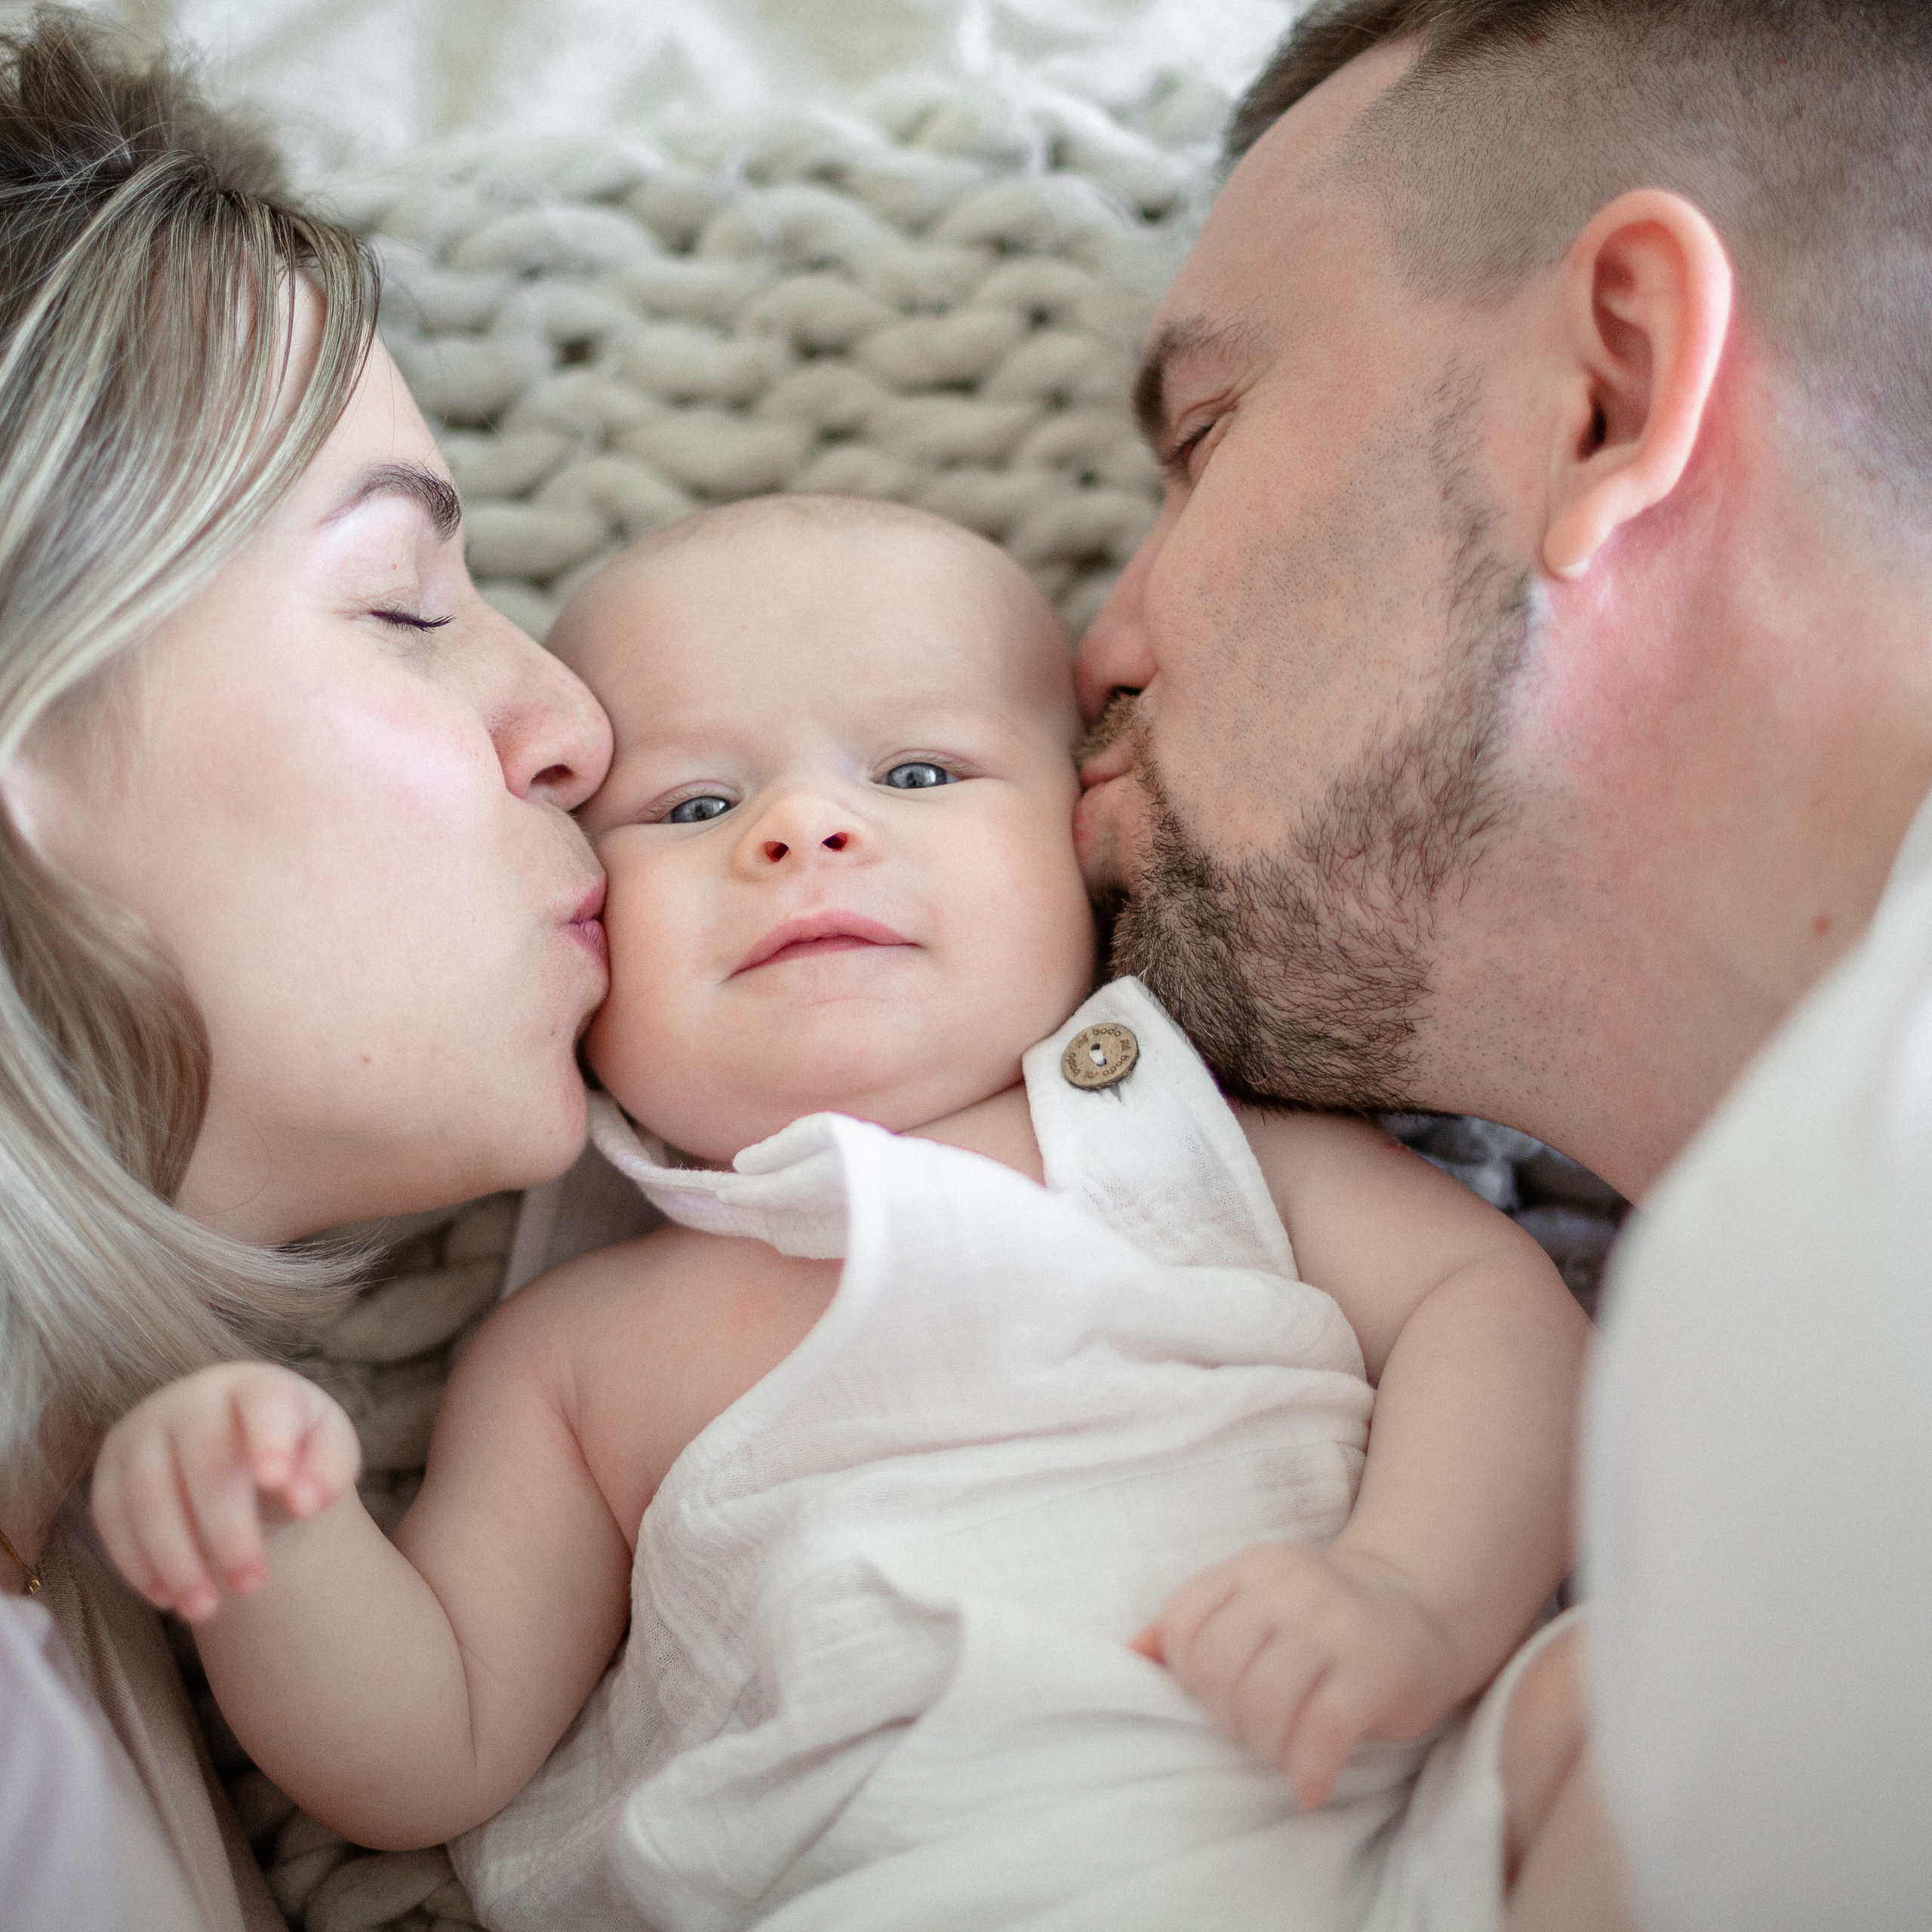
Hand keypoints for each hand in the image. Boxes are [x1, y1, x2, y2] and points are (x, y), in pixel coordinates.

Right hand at [91, 1363, 361, 1622]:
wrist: (235, 1447)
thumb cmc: (293, 1450)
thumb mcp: (326, 1452)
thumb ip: (327, 1471)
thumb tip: (306, 1501)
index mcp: (257, 1386)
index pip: (264, 1403)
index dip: (270, 1440)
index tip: (278, 1482)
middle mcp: (194, 1399)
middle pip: (206, 1464)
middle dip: (228, 1532)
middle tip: (253, 1586)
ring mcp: (145, 1430)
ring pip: (150, 1497)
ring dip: (176, 1560)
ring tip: (205, 1610)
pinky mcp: (110, 1469)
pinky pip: (113, 1518)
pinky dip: (137, 1563)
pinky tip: (167, 1598)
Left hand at [1129, 1541, 1461, 1809]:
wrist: (1423, 1605)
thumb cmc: (1321, 1618)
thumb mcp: (1257, 1600)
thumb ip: (1198, 1624)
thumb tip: (1128, 1654)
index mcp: (1253, 1567)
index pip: (1183, 1621)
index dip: (1185, 1673)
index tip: (1212, 1694)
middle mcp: (1291, 1587)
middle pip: (1218, 1667)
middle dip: (1224, 1715)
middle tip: (1250, 1731)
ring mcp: (1336, 1625)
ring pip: (1264, 1701)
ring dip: (1263, 1746)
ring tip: (1280, 1752)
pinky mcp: (1377, 1671)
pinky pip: (1322, 1733)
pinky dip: (1306, 1771)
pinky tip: (1309, 1785)